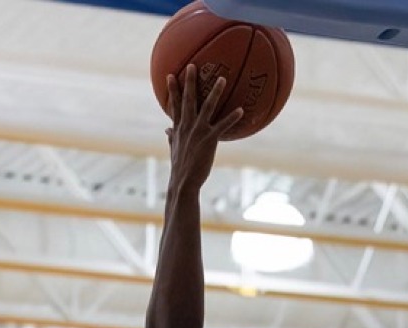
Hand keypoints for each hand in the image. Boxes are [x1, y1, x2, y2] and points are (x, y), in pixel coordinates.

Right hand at [164, 65, 242, 191]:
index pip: (174, 105)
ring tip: (222, 79)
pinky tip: (241, 110)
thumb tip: (166, 130)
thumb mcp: (173, 149)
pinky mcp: (209, 139)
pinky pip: (223, 126)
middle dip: (189, 82)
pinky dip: (232, 117)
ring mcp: (198, 131)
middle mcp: (187, 126)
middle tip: (192, 65)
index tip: (170, 75)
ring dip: (215, 92)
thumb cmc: (180, 167)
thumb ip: (171, 137)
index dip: (172, 90)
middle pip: (187, 100)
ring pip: (207, 107)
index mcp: (178, 128)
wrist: (183, 182)